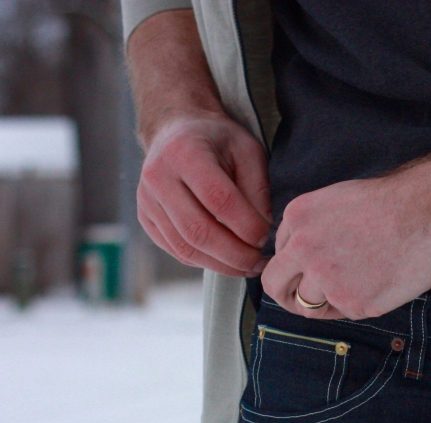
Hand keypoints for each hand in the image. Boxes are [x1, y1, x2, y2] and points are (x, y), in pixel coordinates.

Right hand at [137, 112, 272, 276]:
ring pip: (186, 248)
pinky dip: (206, 262)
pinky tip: (227, 260)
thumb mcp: (248, 151)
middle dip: (236, 255)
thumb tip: (263, 233)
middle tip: (261, 263)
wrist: (177, 131)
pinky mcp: (146, 218)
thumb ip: (258, 190)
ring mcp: (147, 200)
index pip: (219, 200)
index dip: (247, 225)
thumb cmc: (219, 142)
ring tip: (249, 266)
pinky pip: (177, 251)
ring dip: (223, 265)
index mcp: (184, 152)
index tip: (267, 236)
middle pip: (199, 231)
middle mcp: (158, 176)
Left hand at [260, 155, 430, 319]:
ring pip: (310, 306)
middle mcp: (305, 251)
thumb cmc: (391, 204)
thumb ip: (310, 230)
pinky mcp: (354, 303)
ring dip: (328, 301)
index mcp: (298, 219)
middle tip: (305, 301)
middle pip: (278, 288)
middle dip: (289, 296)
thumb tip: (302, 261)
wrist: (428, 213)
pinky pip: (346, 312)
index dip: (294, 268)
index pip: (279, 257)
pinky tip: (380, 282)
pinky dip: (361, 302)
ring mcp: (328, 280)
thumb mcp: (334, 201)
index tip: (307, 274)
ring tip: (359, 285)